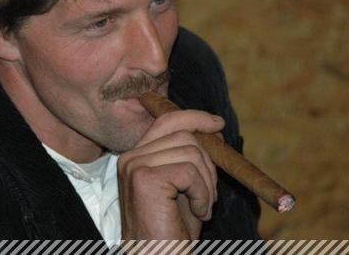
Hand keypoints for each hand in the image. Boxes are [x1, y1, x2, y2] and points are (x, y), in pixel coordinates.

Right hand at [117, 109, 224, 239]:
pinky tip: (199, 213)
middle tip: (210, 196)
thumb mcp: (185, 188)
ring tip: (203, 207)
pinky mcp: (145, 179)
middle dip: (208, 163)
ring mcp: (135, 166)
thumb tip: (213, 130)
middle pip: (184, 135)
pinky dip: (203, 194)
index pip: (167, 121)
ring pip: (191, 152)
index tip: (217, 124)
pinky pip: (190, 172)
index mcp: (137, 156)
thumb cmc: (171, 231)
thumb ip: (192, 159)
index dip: (195, 117)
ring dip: (208, 183)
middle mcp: (131, 157)